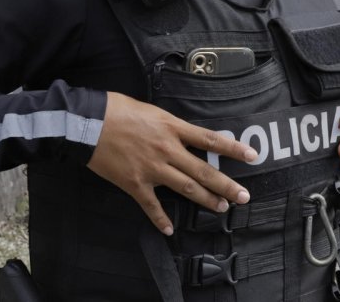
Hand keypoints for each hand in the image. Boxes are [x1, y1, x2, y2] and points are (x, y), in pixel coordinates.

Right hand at [87, 91, 256, 235]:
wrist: (87, 123)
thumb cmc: (117, 110)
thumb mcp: (152, 110)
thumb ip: (170, 125)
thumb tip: (183, 133)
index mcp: (172, 128)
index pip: (210, 140)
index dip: (233, 148)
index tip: (252, 156)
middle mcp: (167, 150)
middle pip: (203, 170)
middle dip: (226, 185)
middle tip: (244, 196)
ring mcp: (152, 169)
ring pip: (186, 188)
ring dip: (206, 199)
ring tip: (222, 207)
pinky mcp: (134, 183)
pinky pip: (151, 205)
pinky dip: (160, 219)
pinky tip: (170, 229)